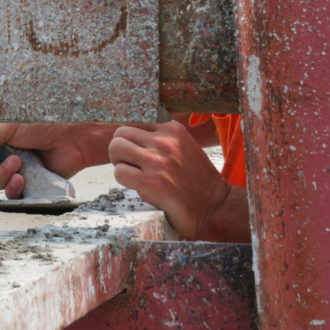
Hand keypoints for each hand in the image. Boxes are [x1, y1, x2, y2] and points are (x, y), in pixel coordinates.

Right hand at [0, 122, 117, 198]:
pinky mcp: (28, 182)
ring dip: (2, 176)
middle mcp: (1, 151)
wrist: (78, 137)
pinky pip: (10, 194)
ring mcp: (14, 167)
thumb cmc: (48, 121)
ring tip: (19, 165)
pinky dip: (14, 188)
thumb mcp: (12, 124)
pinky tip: (23, 178)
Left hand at [109, 121, 233, 239]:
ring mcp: (157, 160)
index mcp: (172, 129)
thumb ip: (160, 139)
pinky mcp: (151, 182)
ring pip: (115, 148)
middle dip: (120, 150)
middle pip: (120, 133)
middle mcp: (164, 141)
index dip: (131, 140)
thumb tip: (128, 138)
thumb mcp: (183, 147)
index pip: (134, 123)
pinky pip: (119, 172)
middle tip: (130, 164)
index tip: (137, 152)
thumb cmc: (196, 180)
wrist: (214, 207)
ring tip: (134, 174)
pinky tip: (139, 186)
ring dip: (120, 163)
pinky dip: (123, 180)